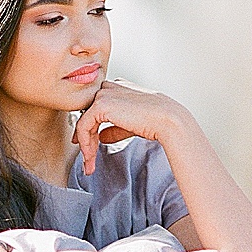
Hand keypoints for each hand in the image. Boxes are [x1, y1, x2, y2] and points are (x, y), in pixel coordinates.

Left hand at [72, 80, 188, 175]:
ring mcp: (104, 94)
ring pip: (84, 121)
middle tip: (88, 161)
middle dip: (86, 139)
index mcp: (119, 88)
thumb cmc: (156, 122)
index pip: (98, 108)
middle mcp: (110, 87)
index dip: (91, 129)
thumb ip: (115, 128)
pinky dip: (85, 143)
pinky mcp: (100, 105)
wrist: (167, 120)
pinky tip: (90, 156)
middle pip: (89, 115)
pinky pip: (83, 125)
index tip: (90, 148)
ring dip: (85, 145)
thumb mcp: (131, 125)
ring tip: (89, 164)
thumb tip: (102, 137)